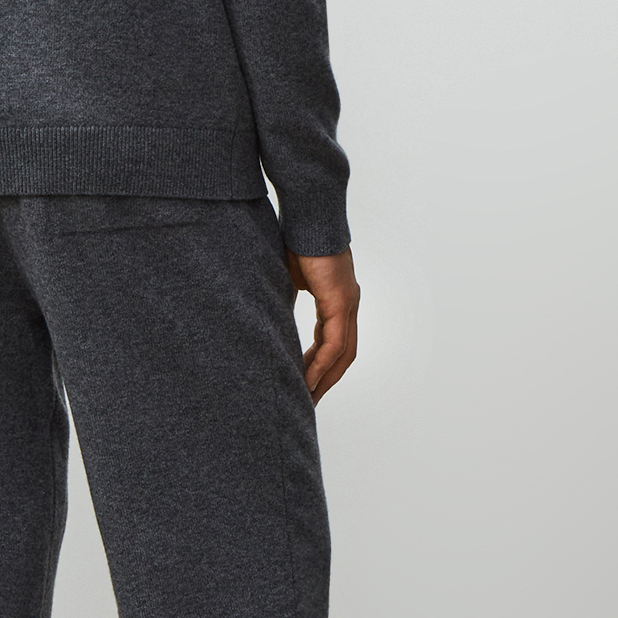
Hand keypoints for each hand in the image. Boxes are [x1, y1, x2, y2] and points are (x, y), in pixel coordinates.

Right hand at [284, 247, 358, 402]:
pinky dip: (320, 365)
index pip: (333, 342)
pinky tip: (307, 380)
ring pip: (341, 355)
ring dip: (324, 378)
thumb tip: (269, 309)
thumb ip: (288, 296)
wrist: (307, 218)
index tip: (304, 382)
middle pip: (342, 355)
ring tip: (307, 398)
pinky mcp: (340, 303)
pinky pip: (334, 345)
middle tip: (308, 400)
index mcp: (337, 299)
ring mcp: (347, 304)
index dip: (319, 364)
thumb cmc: (295, 238)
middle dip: (325, 379)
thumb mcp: (289, 276)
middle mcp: (347, 304)